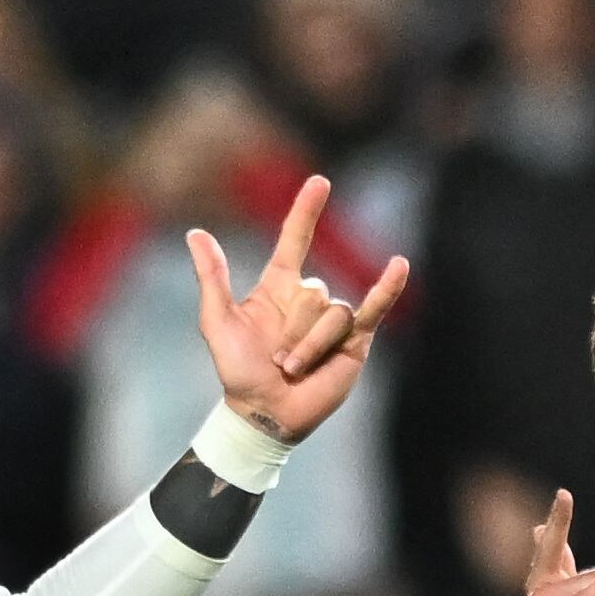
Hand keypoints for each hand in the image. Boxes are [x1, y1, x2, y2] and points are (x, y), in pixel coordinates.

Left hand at [186, 174, 409, 443]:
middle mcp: (308, 298)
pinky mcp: (355, 341)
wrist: (265, 413)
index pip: (296, 239)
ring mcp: (333, 319)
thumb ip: (212, 277)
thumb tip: (196, 233)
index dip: (307, 211)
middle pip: (313, 291)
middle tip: (277, 360)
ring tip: (293, 370)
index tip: (320, 182)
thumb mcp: (217, 321)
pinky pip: (373, 309)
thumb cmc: (238, 371)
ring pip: (333, 313)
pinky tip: (399, 266)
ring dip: (311, 345)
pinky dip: (388, 289)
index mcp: (278, 287)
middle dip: (293, 330)